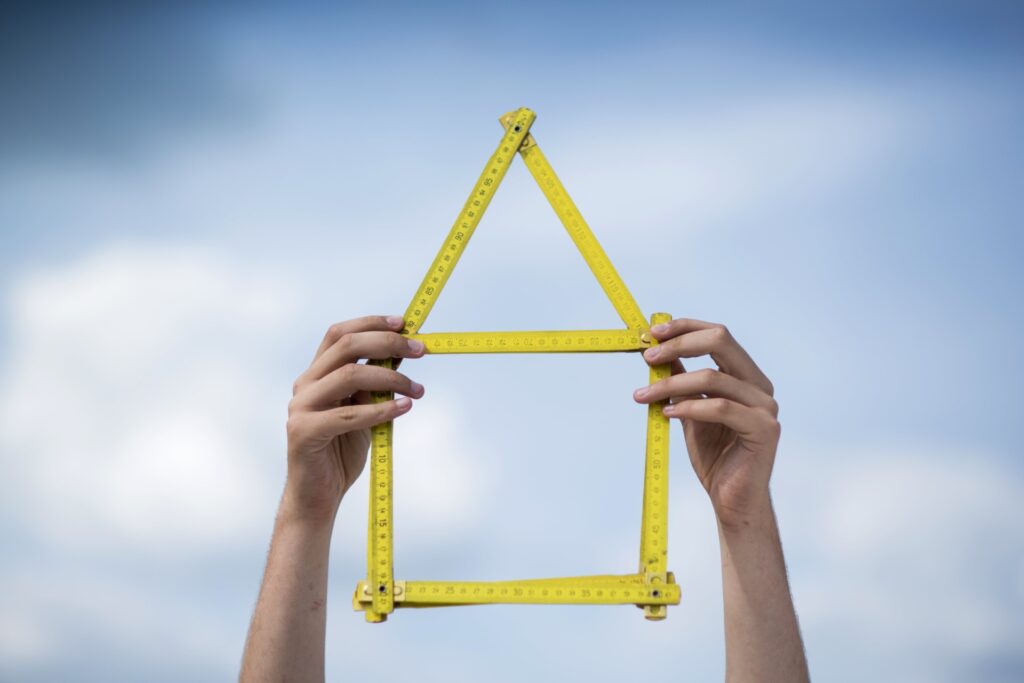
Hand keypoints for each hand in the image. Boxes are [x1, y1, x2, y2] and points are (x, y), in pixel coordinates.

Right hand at [285, 315, 425, 523]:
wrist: (319, 496)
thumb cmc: (342, 451)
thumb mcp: (365, 409)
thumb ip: (375, 383)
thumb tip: (401, 353)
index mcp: (317, 374)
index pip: (340, 334)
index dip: (371, 323)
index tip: (404, 324)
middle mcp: (305, 384)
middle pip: (346, 346)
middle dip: (387, 342)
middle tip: (420, 350)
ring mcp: (301, 407)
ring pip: (349, 375)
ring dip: (391, 378)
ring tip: (417, 390)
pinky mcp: (304, 432)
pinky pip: (348, 415)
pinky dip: (381, 409)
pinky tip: (403, 408)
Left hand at [633, 319, 779, 528]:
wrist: (730, 500)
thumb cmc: (713, 456)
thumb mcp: (689, 410)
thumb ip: (680, 381)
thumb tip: (657, 351)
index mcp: (746, 376)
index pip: (718, 335)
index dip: (685, 327)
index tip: (653, 332)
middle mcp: (760, 385)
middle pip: (721, 341)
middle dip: (679, 344)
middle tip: (647, 357)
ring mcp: (766, 406)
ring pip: (713, 377)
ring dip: (671, 384)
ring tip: (643, 395)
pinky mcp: (764, 429)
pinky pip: (720, 408)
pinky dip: (689, 407)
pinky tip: (666, 413)